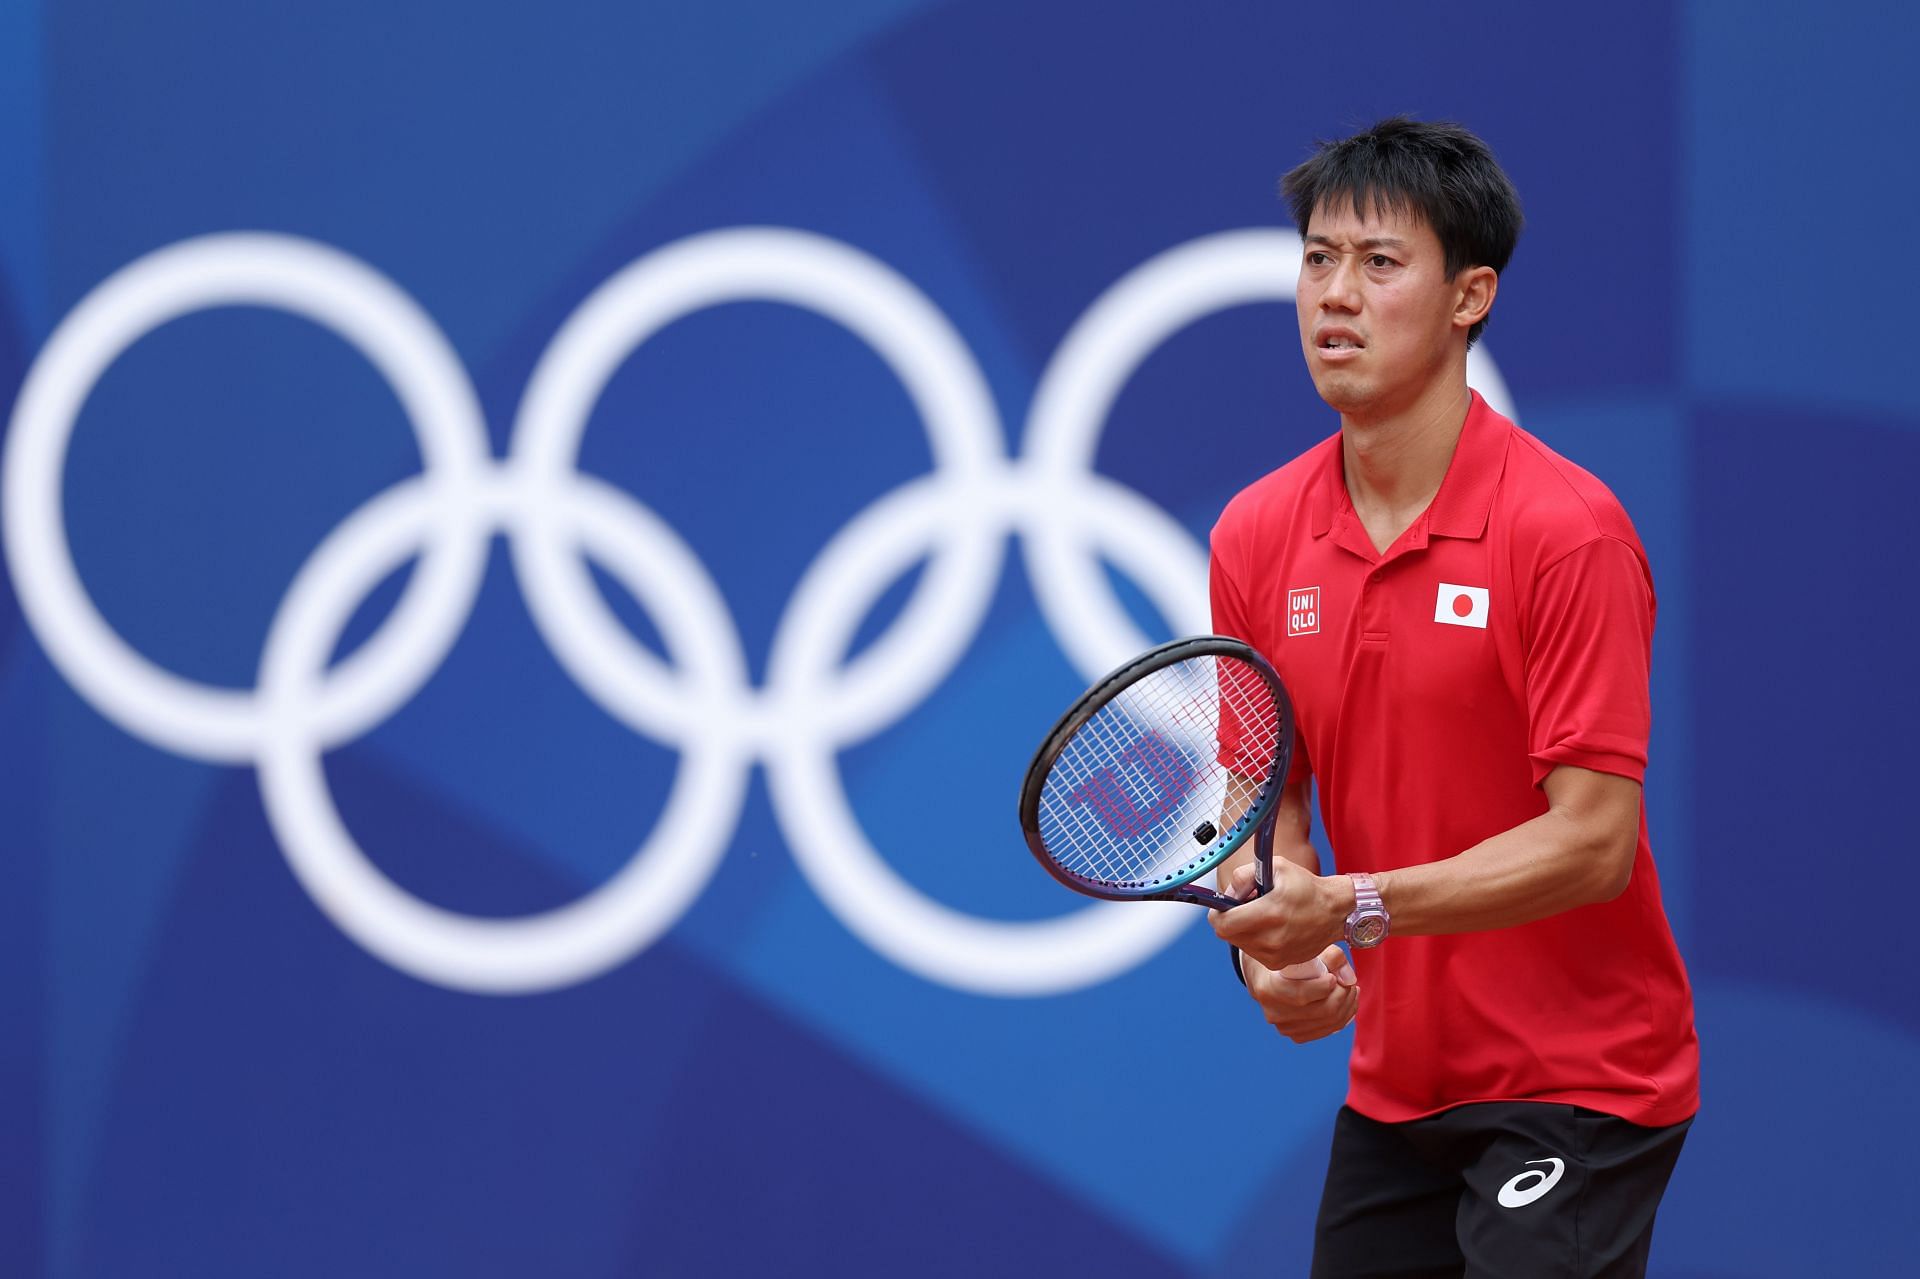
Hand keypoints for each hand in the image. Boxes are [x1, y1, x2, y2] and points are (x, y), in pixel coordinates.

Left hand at [1208, 858, 1346, 970]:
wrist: (1335, 913)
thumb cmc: (1306, 887)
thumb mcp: (1276, 867)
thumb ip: (1243, 875)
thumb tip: (1227, 894)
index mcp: (1269, 913)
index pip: (1223, 923)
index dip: (1218, 912)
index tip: (1224, 904)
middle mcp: (1271, 939)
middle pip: (1226, 935)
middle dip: (1229, 919)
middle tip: (1243, 907)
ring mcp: (1275, 955)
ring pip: (1238, 944)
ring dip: (1242, 930)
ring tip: (1261, 916)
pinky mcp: (1279, 964)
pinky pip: (1253, 952)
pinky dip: (1254, 940)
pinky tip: (1270, 928)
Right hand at [1243, 944, 1357, 1043]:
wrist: (1264, 976)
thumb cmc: (1285, 957)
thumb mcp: (1303, 948)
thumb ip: (1330, 956)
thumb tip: (1350, 979)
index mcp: (1269, 988)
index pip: (1303, 995)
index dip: (1327, 986)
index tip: (1334, 975)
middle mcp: (1274, 1012)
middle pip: (1322, 1011)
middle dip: (1344, 996)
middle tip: (1350, 983)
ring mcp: (1284, 1026)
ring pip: (1328, 1023)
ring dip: (1347, 1007)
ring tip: (1351, 991)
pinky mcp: (1295, 1034)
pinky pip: (1326, 1031)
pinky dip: (1342, 1018)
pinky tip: (1346, 1004)